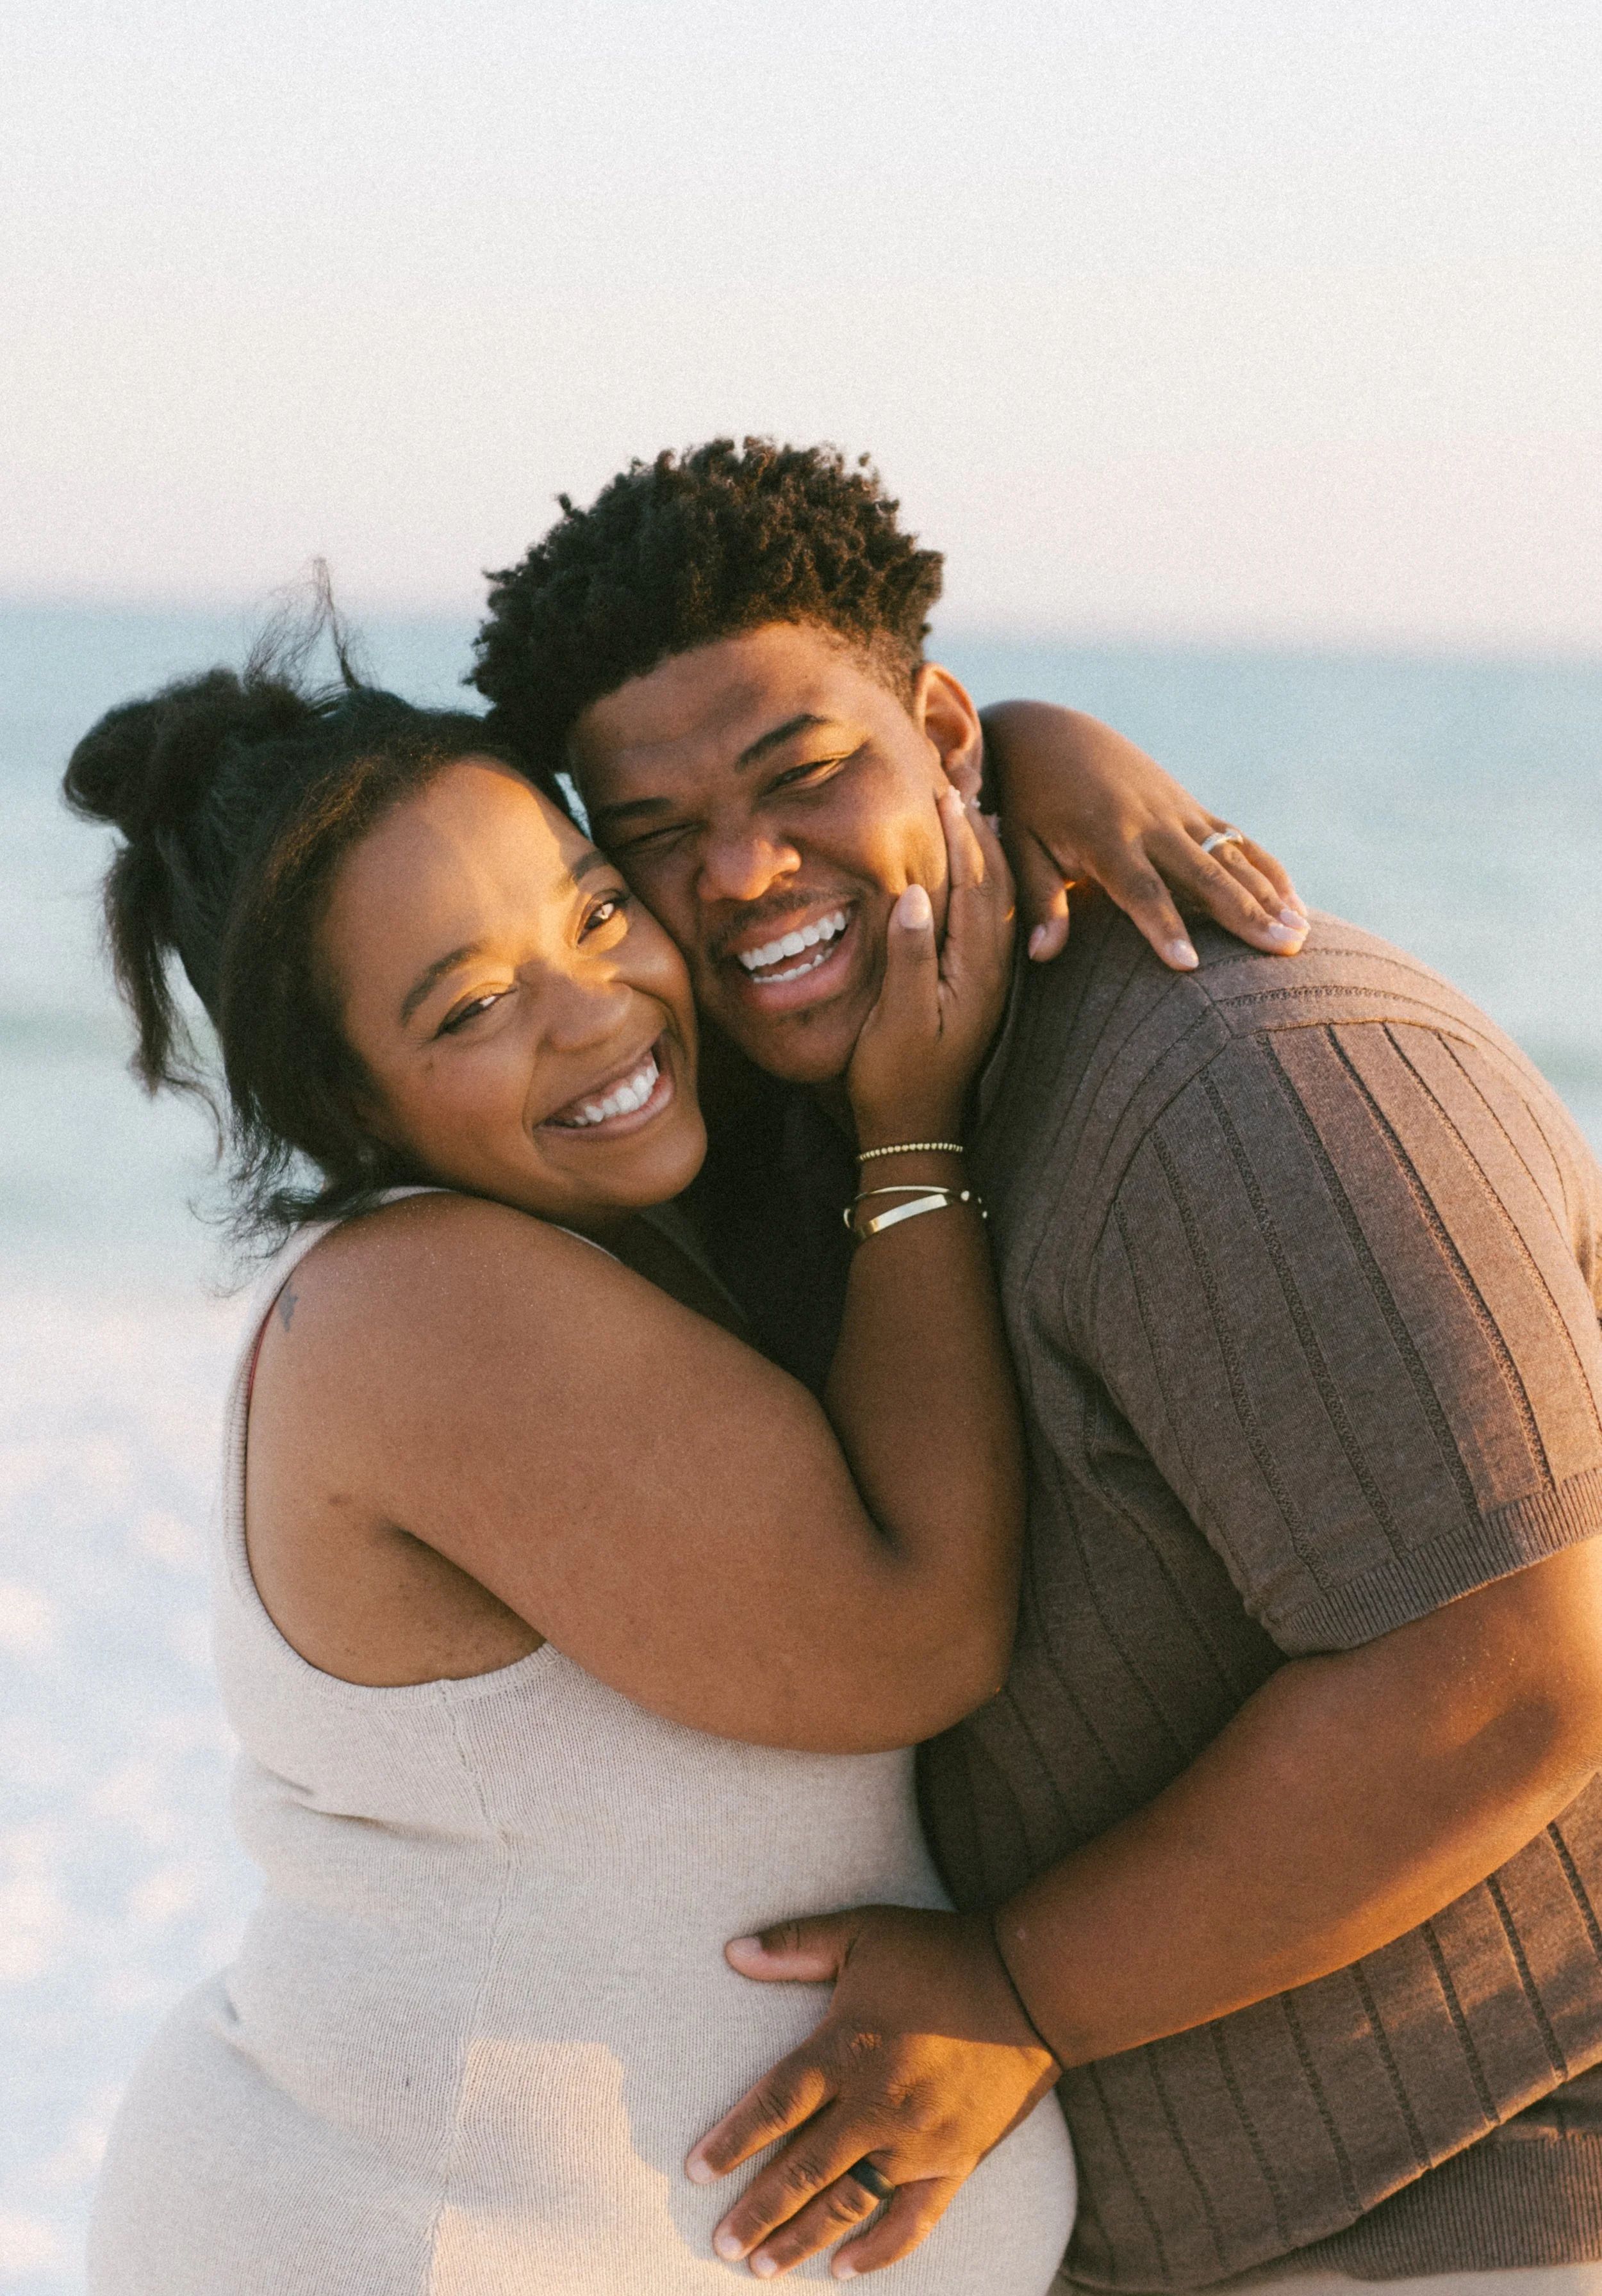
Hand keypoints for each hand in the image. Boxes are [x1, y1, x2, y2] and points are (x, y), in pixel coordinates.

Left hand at [686, 1905, 1058, 2279]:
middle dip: (758, 2211)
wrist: (1029, 1986)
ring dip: (803, 2239)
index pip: (774, 2105)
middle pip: (803, 2170)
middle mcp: (875, 2105)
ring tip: (763, 2268)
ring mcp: (917, 2140)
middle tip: (721, 2244)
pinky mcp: (955, 2161)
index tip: (696, 2171)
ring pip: (848, 2204)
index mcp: (846, 2050)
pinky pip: (912, 2221)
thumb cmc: (939, 1952)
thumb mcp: (862, 1933)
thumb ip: (796, 1945)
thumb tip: (734, 1952)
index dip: (732, 2141)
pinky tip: (845, 2270)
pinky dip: (879, 2251)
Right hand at [846, 786, 1014, 1145]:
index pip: (973, 884)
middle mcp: (990, 968)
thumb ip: (909, 957)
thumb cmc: (896, 1079)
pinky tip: (970, 867)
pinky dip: (978, 881)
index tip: (946, 789)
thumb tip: (914, 894)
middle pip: (993, 880)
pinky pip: (984, 918)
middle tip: (963, 778)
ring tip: (971, 805)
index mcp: (974, 969)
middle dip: (978, 828)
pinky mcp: (974, 987)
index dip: (961, 835)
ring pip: (993, 897)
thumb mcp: (896, 1020)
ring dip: (983, 849)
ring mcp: (985, 978)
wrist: (916, 1132)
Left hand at [976, 700, 1307, 968]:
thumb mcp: (1019, 847)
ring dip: (1269, 895)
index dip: (1165, 926)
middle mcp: (1149, 822)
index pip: (1141, 889)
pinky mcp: (1190, 805)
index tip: (1189, 966)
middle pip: (1204, 874)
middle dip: (1245, 914)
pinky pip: (1236, 839)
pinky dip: (1266, 869)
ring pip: (1231, 856)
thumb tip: (1041, 955)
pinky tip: (1295, 902)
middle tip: (1283, 950)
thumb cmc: (1026, 802)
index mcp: (1104, 836)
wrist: (1046, 732)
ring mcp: (1176, 810)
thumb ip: (1037, 900)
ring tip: (1300, 934)